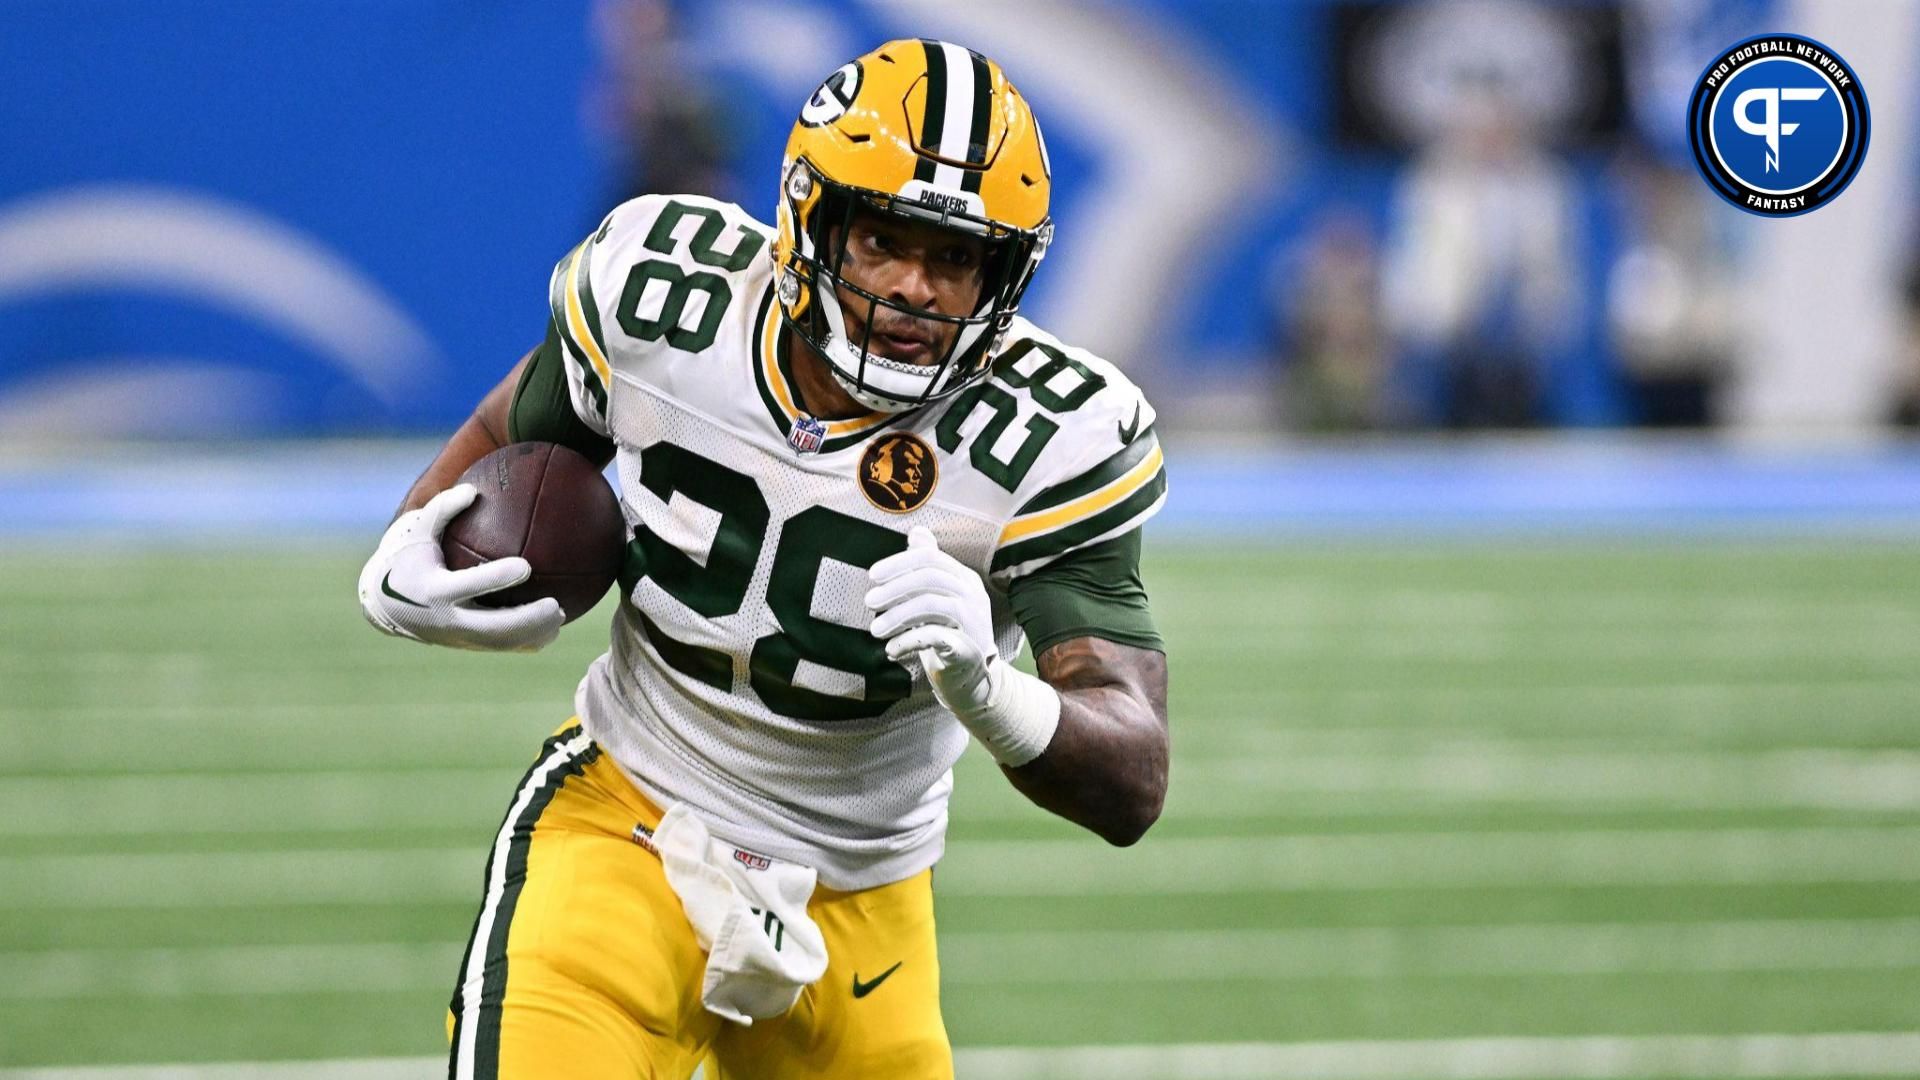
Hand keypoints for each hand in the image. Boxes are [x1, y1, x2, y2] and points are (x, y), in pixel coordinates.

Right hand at [356, 483, 563, 651]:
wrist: (385, 604)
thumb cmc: (407, 559)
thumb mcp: (416, 531)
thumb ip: (441, 509)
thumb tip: (472, 489)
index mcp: (434, 590)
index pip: (470, 586)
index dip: (497, 578)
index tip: (527, 566)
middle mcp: (446, 620)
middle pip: (492, 628)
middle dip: (526, 620)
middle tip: (554, 605)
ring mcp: (457, 638)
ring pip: (500, 643)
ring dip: (532, 634)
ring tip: (560, 617)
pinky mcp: (465, 645)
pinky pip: (500, 648)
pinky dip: (526, 643)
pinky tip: (550, 631)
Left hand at [867, 527, 1059, 763]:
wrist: (971, 679)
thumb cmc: (949, 634)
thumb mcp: (937, 597)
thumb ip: (928, 567)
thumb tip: (917, 532)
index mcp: (964, 578)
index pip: (930, 558)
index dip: (899, 563)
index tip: (872, 576)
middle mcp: (972, 594)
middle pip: (930, 577)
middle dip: (894, 587)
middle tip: (868, 601)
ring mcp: (973, 620)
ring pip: (930, 604)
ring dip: (896, 616)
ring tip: (875, 630)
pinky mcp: (967, 647)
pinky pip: (933, 635)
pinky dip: (906, 641)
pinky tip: (891, 649)